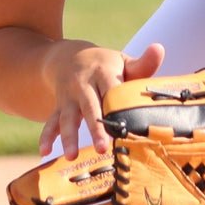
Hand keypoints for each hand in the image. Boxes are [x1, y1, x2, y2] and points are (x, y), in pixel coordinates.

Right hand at [39, 41, 164, 158]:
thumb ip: (143, 63)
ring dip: (69, 136)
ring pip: (67, 117)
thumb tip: (160, 48)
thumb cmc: (106, 65)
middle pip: (90, 107)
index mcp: (104, 72)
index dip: (117, 106)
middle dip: (95, 127)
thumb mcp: (122, 61)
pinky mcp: (58, 106)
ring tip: (71, 156)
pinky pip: (51, 121)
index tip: (125, 126)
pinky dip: (47, 136)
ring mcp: (69, 96)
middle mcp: (84, 84)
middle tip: (102, 148)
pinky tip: (44, 151)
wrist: (68, 56)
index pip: (112, 89)